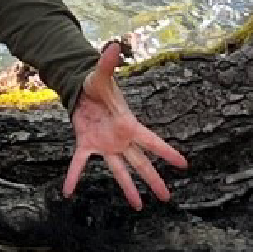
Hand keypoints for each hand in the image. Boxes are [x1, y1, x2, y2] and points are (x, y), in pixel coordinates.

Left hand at [64, 41, 187, 209]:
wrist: (81, 90)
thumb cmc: (97, 84)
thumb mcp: (100, 75)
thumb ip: (106, 63)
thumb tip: (112, 45)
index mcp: (129, 124)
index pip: (152, 140)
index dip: (167, 152)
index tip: (184, 165)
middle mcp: (121, 139)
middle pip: (141, 163)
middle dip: (154, 180)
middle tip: (167, 197)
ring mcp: (105, 145)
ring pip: (119, 170)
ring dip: (128, 188)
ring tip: (138, 206)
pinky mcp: (86, 145)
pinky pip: (80, 164)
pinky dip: (73, 177)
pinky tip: (68, 191)